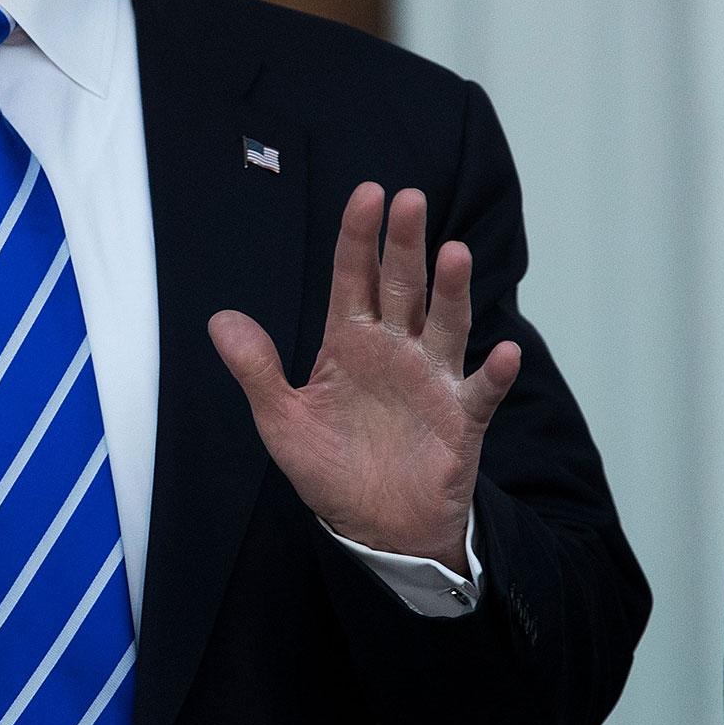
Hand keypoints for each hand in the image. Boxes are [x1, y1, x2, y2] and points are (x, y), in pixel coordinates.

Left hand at [209, 184, 520, 572]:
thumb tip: (219, 319)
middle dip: (406, 244)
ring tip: (455, 252)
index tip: (366, 193)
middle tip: (409, 200)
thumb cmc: (331, 469)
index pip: (355, 278)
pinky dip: (495, 373)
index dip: (359, 238)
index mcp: (352, 342)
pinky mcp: (463, 419)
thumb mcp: (282, 422)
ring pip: (446, 324)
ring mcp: (433, 380)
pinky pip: (482, 392)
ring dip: (453, 290)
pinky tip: (504, 352)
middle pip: (405, 286)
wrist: (376, 530)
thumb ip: (257, 370)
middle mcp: (397, 349)